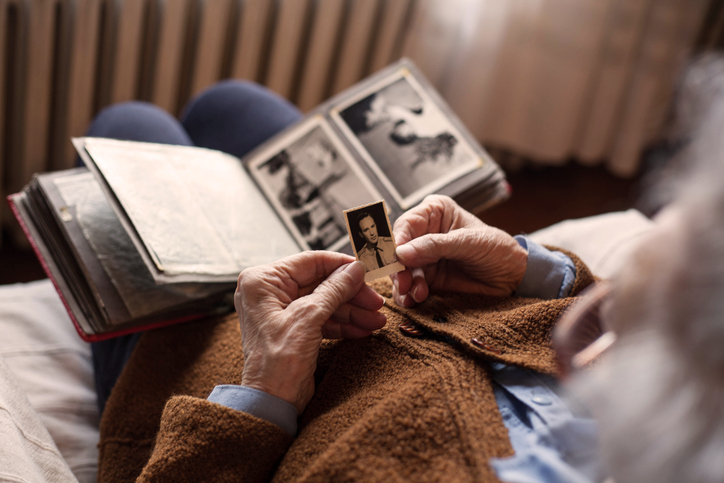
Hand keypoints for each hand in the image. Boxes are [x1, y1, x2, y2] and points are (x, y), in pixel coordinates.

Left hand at [234, 252, 385, 413]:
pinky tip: (362, 330)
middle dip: (350, 294)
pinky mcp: (291, 329)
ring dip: (351, 311)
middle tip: (375, 302)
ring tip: (376, 320)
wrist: (271, 404)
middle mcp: (268, 292)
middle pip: (320, 282)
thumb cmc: (276, 363)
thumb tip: (355, 269)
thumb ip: (334, 289)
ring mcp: (280, 311)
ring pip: (324, 302)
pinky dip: (341, 324)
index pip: (309, 261)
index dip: (341, 265)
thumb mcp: (308, 318)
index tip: (365, 270)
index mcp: (262, 281)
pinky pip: (321, 318)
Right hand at [391, 195, 527, 306]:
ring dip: (404, 284)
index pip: (406, 224)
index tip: (396, 259)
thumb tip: (401, 253)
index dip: (397, 242)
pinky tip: (415, 300)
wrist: (514, 278)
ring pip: (400, 271)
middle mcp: (424, 233)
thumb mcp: (468, 243)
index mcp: (434, 212)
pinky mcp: (427, 279)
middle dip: (398, 268)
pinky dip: (408, 295)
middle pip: (398, 249)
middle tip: (404, 283)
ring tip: (416, 294)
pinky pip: (409, 287)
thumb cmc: (497, 249)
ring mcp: (424, 257)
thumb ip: (434, 246)